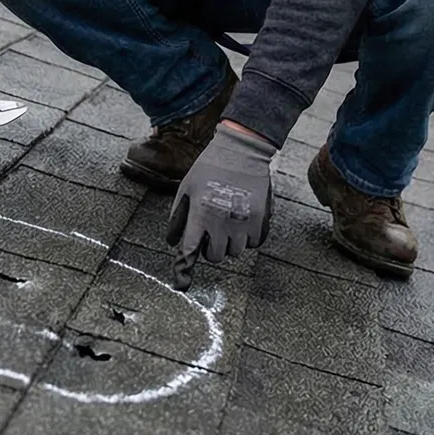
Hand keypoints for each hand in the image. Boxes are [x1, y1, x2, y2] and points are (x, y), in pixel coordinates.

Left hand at [167, 122, 275, 278]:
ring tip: (227, 224)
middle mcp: (222, 221)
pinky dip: (248, 238)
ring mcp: (243, 221)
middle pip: (216, 256)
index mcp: (201, 212)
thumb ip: (178, 215)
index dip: (184, 267)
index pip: (190, 249)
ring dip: (230, 244)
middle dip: (211, 248)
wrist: (242, 150)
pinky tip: (243, 223)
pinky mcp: (261, 219)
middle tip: (211, 233)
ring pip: (235, 252)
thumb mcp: (187, 187)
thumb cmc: (210, 167)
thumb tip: (172, 241)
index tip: (181, 283)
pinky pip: (254, 243)